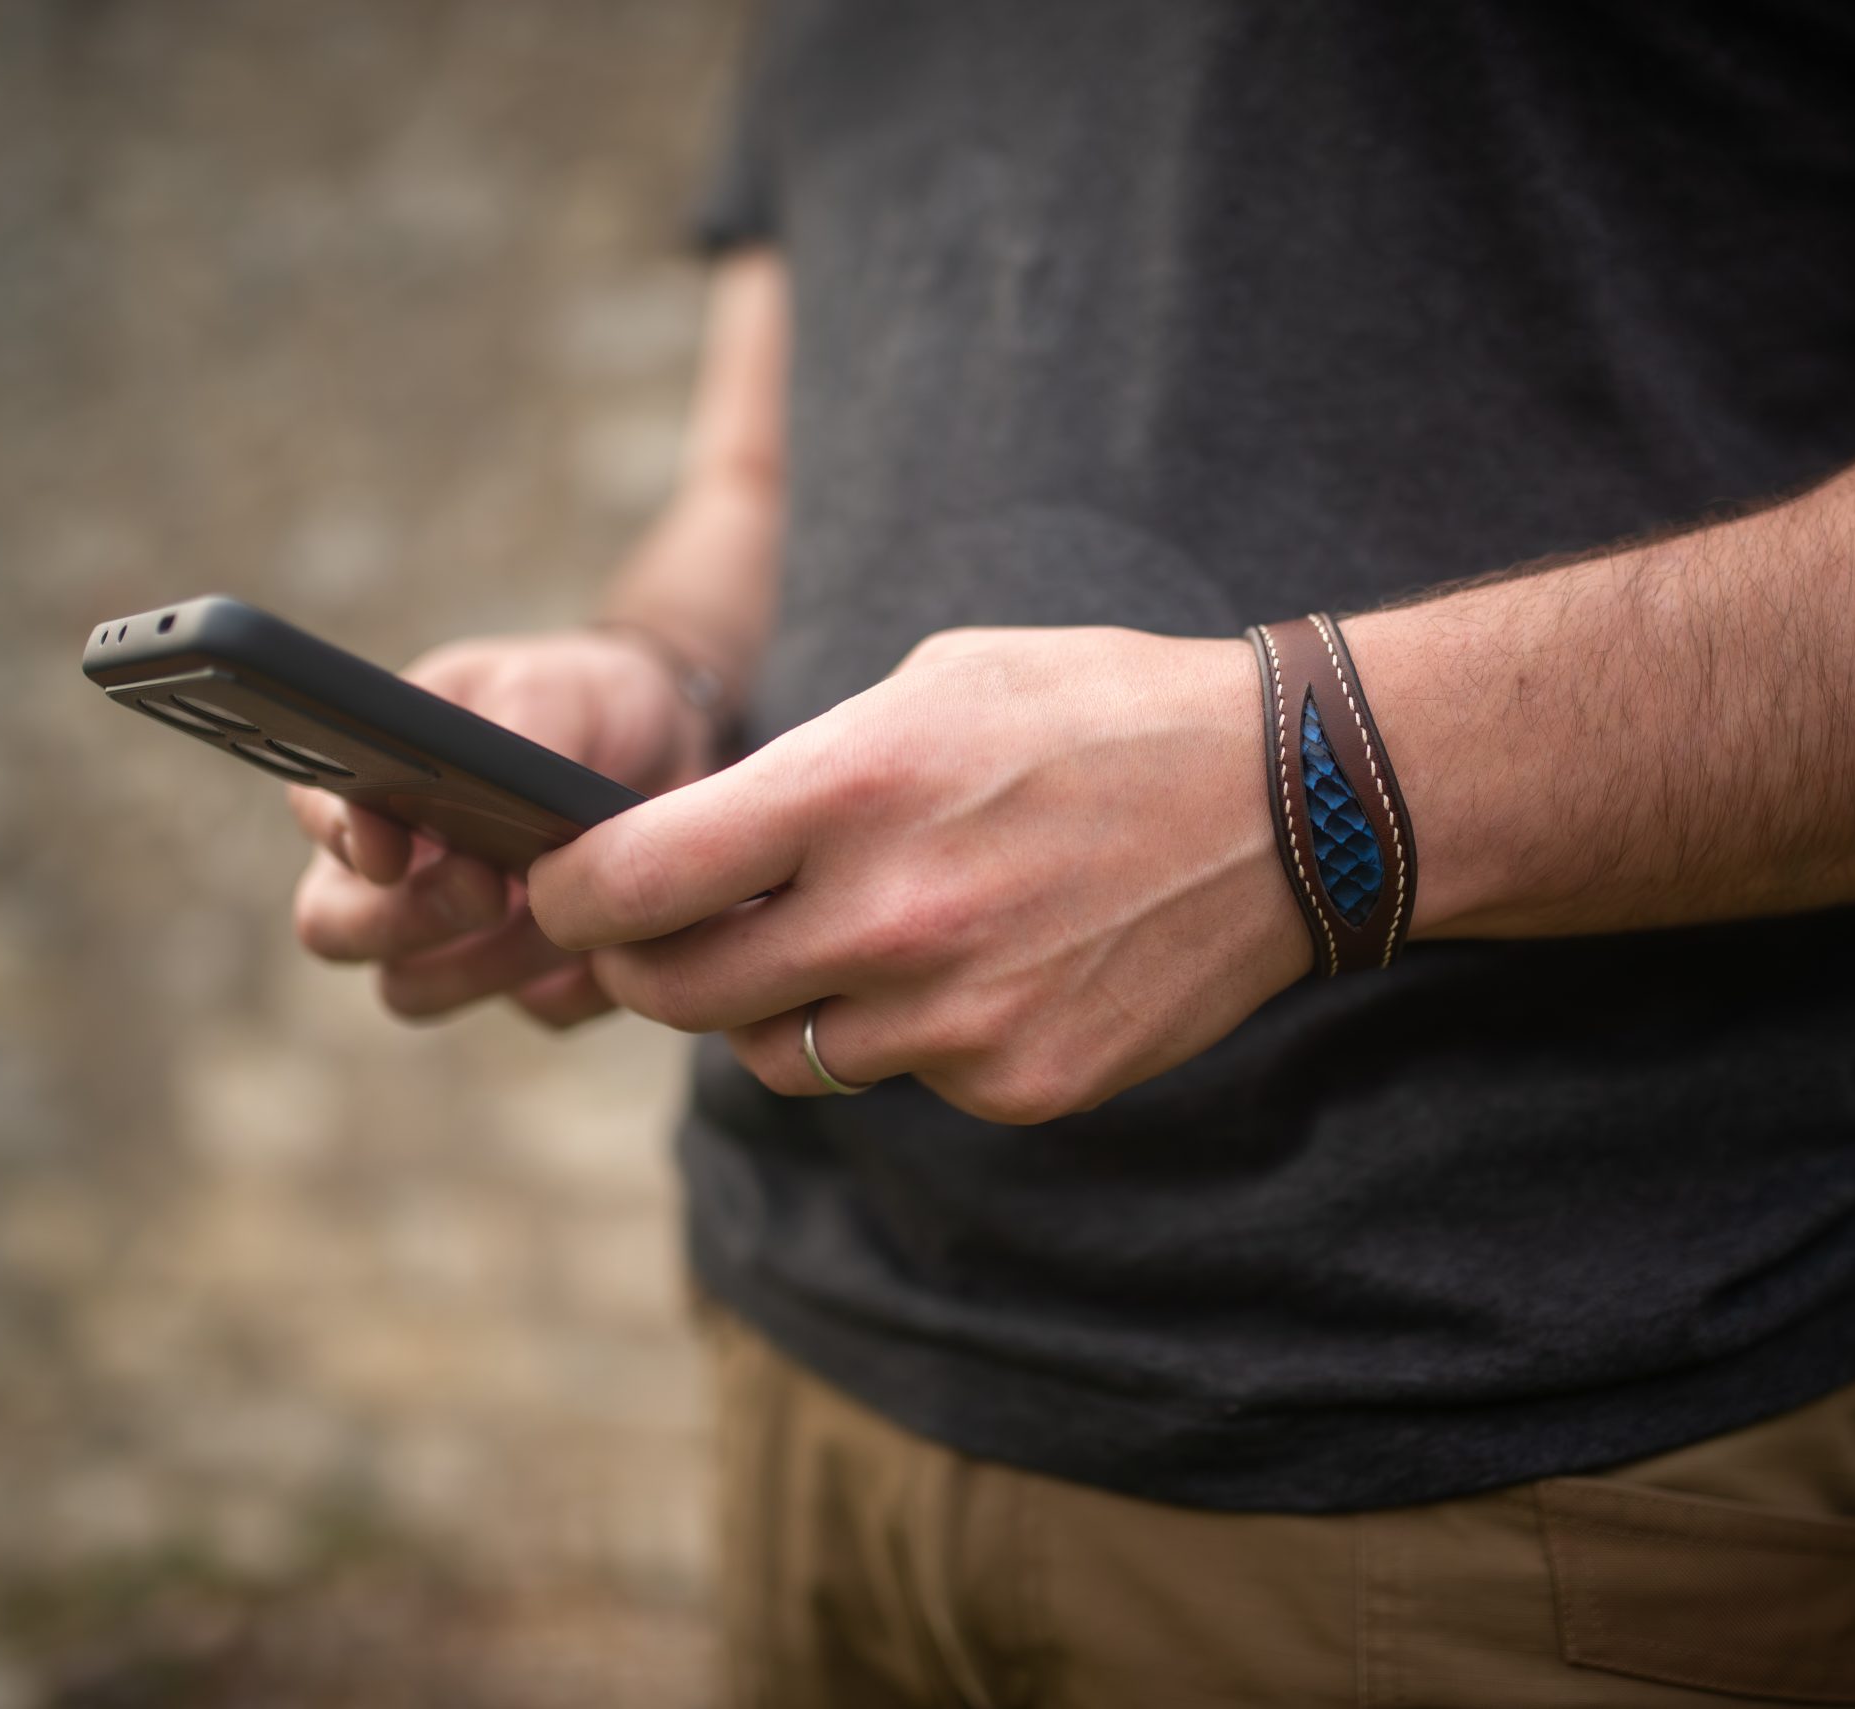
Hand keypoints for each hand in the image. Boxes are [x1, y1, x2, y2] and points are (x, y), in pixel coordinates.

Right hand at [289, 628, 716, 1027]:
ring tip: (563, 908)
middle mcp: (391, 870)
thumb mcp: (554, 693)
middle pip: (332, 928)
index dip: (343, 839)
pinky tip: (614, 938)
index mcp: (376, 780)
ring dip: (485, 960)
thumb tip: (471, 777)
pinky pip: (536, 1009)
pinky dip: (573, 980)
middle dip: (401, 918)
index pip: (317, 814)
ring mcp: (451, 936)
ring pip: (412, 989)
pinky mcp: (530, 979)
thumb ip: (509, 731)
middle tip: (486, 888)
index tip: (391, 851)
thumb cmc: (583, 704)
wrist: (673, 747)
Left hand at [525, 626, 1311, 1122]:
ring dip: (781, 1006)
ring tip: (846, 938)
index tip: (562, 894)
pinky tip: (979, 967)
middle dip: (648, 967)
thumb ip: (799, 775)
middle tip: (661, 939)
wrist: (1291, 804)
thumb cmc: (1097, 714)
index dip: (570, 896)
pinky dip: (908, 1037)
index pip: (633, 881)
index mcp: (852, 790)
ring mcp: (957, 1019)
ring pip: (784, 1054)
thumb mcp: (934, 684)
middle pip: (681, 993)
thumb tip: (692, 850)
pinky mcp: (1019, 1085)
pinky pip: (903, 1080)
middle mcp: (892, 918)